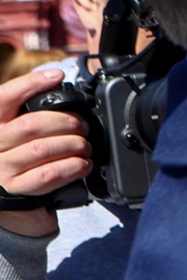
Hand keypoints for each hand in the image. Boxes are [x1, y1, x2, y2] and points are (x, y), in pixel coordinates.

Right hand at [0, 67, 90, 237]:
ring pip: (42, 149)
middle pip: (31, 124)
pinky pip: (48, 174)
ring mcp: (2, 168)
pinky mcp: (15, 189)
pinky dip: (71, 167)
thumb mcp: (18, 133)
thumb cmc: (20, 159)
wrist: (11, 202)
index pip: (4, 97)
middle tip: (82, 127)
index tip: (56, 76)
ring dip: (73, 145)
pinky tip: (82, 165)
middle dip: (66, 122)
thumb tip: (58, 84)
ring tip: (85, 147)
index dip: (30, 84)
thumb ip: (32, 112)